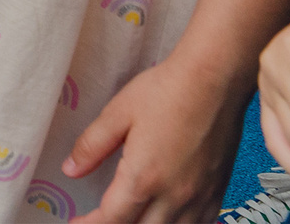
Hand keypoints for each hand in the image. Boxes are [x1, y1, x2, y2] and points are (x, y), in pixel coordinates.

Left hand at [63, 52, 244, 221]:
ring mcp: (200, 198)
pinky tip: (166, 218)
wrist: (215, 80)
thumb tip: (70, 170)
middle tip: (99, 219)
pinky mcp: (218, 192)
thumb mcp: (117, 114)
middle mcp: (174, 196)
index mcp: (144, 178)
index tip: (76, 222)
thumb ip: (91, 146)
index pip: (112, 219)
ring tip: (129, 217)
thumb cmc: (165, 92)